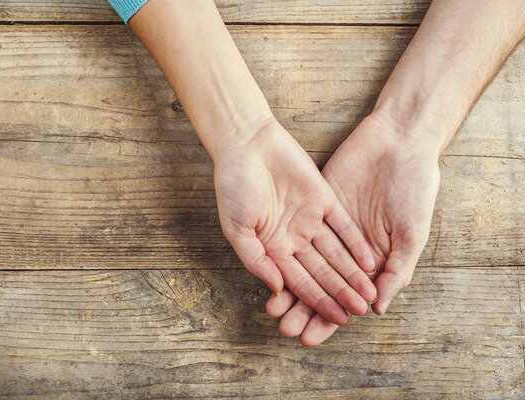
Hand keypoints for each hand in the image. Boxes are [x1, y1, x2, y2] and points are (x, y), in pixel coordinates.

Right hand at [215, 119, 376, 324]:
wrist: (246, 144)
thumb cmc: (233, 186)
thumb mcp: (236, 229)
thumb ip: (256, 260)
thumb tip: (277, 288)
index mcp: (272, 248)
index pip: (299, 282)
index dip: (318, 301)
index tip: (336, 319)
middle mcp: (294, 238)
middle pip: (322, 272)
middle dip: (340, 293)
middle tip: (360, 312)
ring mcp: (310, 219)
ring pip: (336, 253)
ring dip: (352, 274)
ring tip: (369, 294)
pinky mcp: (323, 198)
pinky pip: (343, 225)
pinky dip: (355, 243)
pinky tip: (369, 261)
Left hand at [268, 112, 440, 344]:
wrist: (400, 141)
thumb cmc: (416, 188)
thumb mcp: (412, 232)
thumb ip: (396, 269)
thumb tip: (379, 308)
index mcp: (372, 259)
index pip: (345, 296)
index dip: (328, 317)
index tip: (310, 338)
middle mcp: (346, 247)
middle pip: (319, 284)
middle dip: (303, 308)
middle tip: (285, 328)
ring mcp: (327, 225)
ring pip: (304, 262)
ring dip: (289, 286)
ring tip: (273, 308)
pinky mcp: (316, 203)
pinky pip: (297, 231)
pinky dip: (285, 250)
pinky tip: (271, 268)